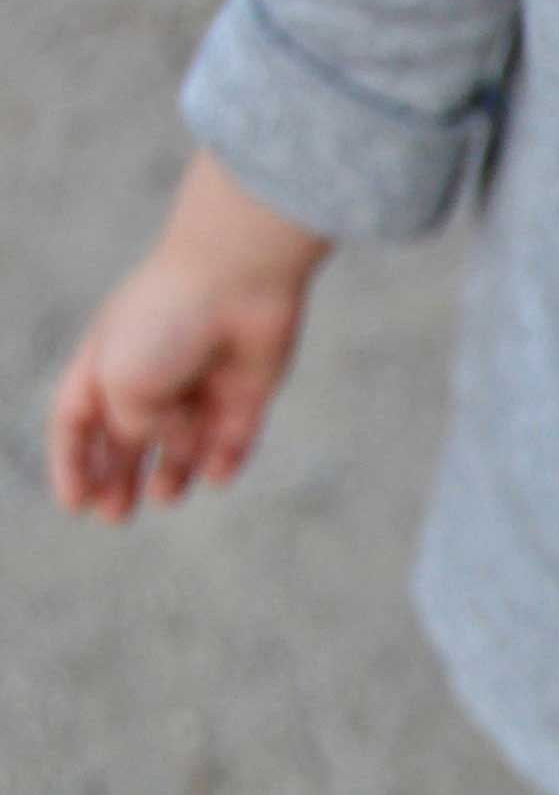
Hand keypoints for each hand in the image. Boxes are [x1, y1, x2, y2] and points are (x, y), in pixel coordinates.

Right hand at [47, 150, 327, 521]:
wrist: (239, 278)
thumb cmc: (167, 321)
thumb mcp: (123, 383)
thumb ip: (133, 427)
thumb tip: (167, 447)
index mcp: (104, 362)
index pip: (77, 420)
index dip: (72, 464)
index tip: (75, 505)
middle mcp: (152, 373)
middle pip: (129, 438)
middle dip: (119, 478)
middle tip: (116, 517)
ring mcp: (202, 383)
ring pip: (184, 442)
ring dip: (172, 474)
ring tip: (165, 498)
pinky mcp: (249, 391)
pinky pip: (234, 437)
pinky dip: (224, 460)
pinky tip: (213, 475)